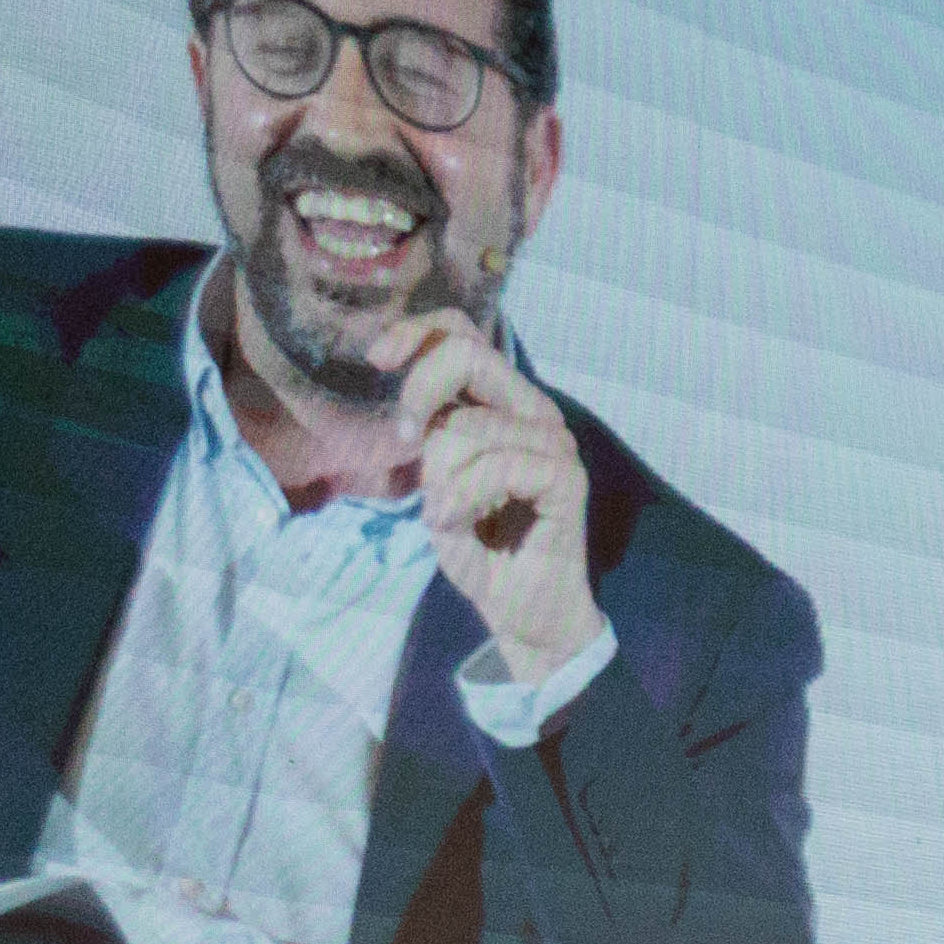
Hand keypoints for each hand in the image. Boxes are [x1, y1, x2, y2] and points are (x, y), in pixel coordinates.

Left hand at [382, 316, 602, 681]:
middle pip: (467, 355)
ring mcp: (556, 444)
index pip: (461, 331)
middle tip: (405, 444)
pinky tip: (463, 525)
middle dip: (419, 394)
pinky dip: (463, 499)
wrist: (523, 612)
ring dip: (440, 479)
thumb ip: (431, 429)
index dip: (415, 333)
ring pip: (467, 427)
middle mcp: (535, 412)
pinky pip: (496, 466)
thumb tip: (405, 389)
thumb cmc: (480, 546)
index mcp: (506, 402)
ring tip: (451, 515)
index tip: (376, 360)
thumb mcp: (438, 477)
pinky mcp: (567, 479)